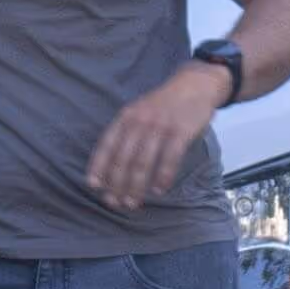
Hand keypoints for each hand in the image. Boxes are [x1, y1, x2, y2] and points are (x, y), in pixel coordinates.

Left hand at [85, 58, 233, 209]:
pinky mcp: (180, 132)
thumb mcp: (139, 111)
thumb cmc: (164, 104)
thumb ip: (126, 132)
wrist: (195, 84)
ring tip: (132, 203)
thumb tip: (112, 165)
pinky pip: (169, 159)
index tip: (93, 186)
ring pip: (142, 162)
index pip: (107, 144)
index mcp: (126, 117)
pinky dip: (162, 177)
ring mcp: (160, 126)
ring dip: (136, 187)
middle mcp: (140, 121)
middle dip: (116, 184)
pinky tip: (158, 190)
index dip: (98, 166)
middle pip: (123, 158)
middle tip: (114, 203)